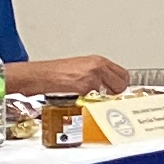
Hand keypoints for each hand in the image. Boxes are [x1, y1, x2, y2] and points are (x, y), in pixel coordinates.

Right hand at [11, 56, 128, 97]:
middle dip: (117, 92)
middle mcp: (98, 67)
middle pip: (122, 83)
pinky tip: (83, 100)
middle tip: (108, 97)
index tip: (118, 90)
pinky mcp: (85, 87)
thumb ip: (98, 74)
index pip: (123, 73)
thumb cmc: (56, 72)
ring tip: (93, 98)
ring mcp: (93, 77)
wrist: (41, 75)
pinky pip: (97, 99)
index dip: (121, 84)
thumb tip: (109, 86)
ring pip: (113, 93)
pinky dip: (93, 103)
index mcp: (98, 61)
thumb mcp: (81, 68)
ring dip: (106, 99)